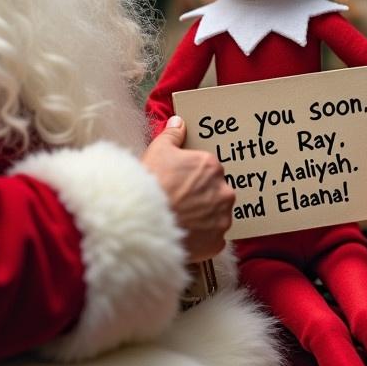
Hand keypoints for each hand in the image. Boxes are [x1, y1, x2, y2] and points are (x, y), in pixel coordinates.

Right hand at [142, 116, 234, 261]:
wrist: (143, 222)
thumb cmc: (151, 183)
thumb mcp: (158, 150)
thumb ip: (172, 135)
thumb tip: (178, 122)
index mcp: (212, 167)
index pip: (209, 169)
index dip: (193, 176)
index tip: (181, 183)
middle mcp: (224, 192)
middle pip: (215, 192)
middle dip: (201, 197)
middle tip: (180, 201)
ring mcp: (222, 219)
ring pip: (216, 216)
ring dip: (203, 218)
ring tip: (180, 219)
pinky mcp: (216, 243)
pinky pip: (213, 239)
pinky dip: (201, 238)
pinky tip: (184, 234)